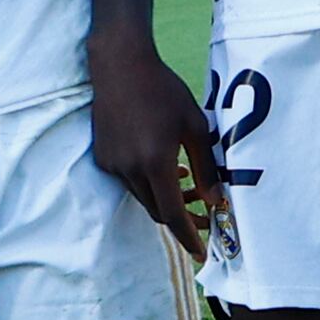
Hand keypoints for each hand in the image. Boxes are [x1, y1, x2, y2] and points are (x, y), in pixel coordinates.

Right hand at [85, 22, 228, 257]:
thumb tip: (216, 200)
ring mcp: (112, 165)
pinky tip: (164, 165)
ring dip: (165, 199)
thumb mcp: (195, 126)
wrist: (120, 65)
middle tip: (204, 215)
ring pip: (143, 197)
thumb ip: (206, 167)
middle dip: (181, 219)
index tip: (201, 254)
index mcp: (155, 164)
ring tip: (188, 183)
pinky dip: (148, 183)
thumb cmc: (164, 91)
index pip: (173, 215)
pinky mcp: (102, 157)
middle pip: (158, 211)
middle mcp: (129, 170)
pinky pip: (128, 181)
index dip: (189, 237)